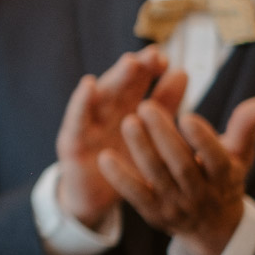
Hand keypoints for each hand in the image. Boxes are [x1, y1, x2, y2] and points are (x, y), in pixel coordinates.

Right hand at [54, 46, 184, 228]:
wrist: (95, 199)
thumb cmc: (124, 164)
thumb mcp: (149, 138)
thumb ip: (164, 107)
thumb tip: (182, 72)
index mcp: (126, 110)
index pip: (140, 85)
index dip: (151, 71)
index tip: (166, 60)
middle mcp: (106, 113)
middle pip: (122, 87)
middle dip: (137, 70)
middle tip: (153, 55)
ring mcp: (87, 125)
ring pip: (102, 98)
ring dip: (115, 79)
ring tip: (130, 62)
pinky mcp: (71, 142)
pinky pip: (76, 120)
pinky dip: (81, 101)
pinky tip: (89, 85)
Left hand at [102, 95, 254, 254]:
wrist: (212, 227)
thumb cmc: (223, 177)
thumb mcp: (238, 155)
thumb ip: (244, 127)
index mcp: (224, 176)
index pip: (216, 159)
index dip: (203, 140)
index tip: (188, 115)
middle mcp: (201, 193)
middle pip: (181, 165)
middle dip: (164, 136)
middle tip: (145, 106)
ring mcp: (176, 205)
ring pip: (157, 177)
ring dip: (141, 150)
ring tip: (127, 121)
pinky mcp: (154, 213)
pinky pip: (135, 196)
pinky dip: (120, 178)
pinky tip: (105, 158)